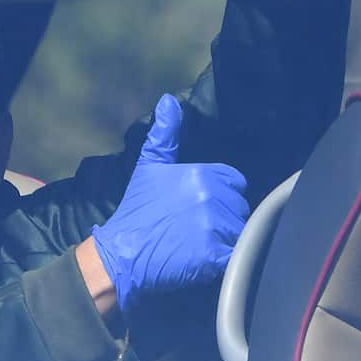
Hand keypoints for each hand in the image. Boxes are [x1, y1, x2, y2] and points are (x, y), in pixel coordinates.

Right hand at [91, 94, 248, 314]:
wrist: (121, 253)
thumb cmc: (137, 210)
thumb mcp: (148, 167)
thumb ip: (164, 134)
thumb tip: (169, 101)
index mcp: (202, 173)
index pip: (235, 182)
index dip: (220, 194)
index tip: (199, 207)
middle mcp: (212, 197)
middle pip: (239, 207)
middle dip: (223, 217)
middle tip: (195, 228)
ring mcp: (215, 227)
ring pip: (239, 231)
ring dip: (224, 239)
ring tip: (198, 244)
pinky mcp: (215, 256)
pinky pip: (236, 254)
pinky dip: (224, 258)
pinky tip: (204, 258)